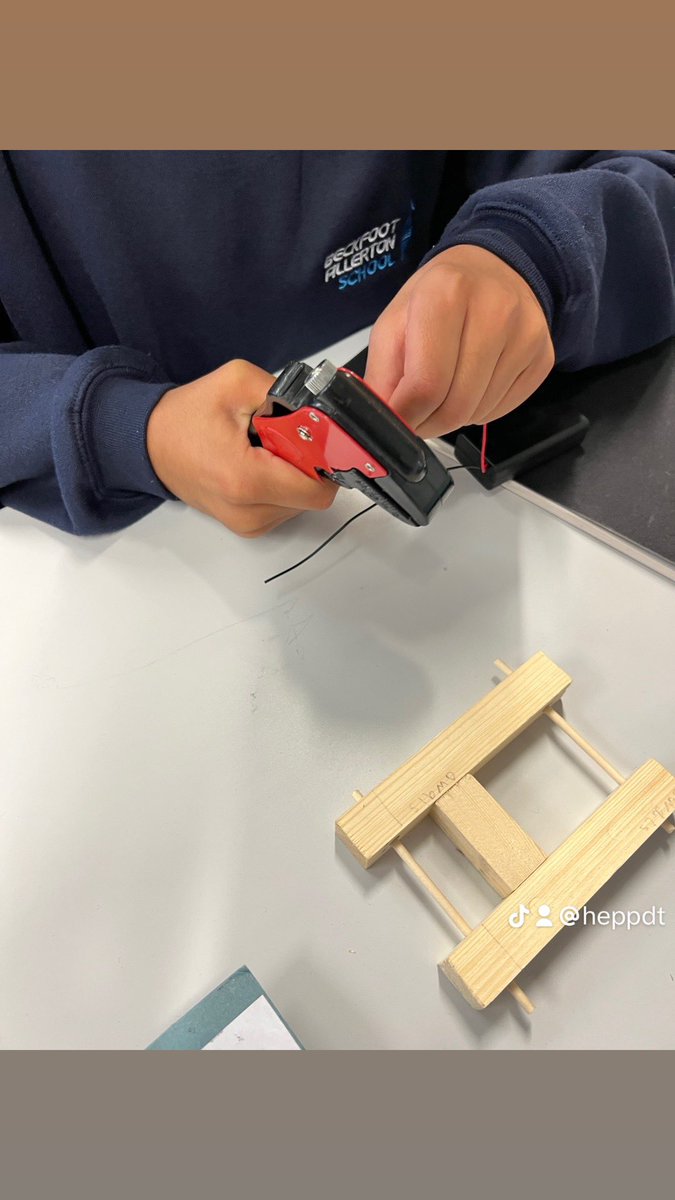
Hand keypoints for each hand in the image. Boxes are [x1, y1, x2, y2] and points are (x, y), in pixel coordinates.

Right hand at [147, 359, 336, 536]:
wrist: (150, 444)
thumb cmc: (186, 417)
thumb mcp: (237, 383)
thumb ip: (286, 395)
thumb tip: (320, 413)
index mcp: (247, 480)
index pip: (318, 488)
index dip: (324, 459)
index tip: (313, 437)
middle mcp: (249, 512)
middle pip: (313, 495)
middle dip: (308, 464)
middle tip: (282, 438)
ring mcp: (248, 524)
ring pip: (301, 503)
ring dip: (293, 475)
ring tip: (263, 450)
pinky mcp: (247, 527)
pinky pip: (285, 508)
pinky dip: (280, 485)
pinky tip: (258, 465)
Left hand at [365, 244, 554, 436]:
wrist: (492, 270)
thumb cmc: (436, 297)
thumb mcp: (394, 324)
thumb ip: (382, 376)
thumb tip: (385, 425)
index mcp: (447, 292)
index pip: (426, 385)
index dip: (407, 416)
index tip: (399, 419)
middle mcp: (495, 309)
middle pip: (455, 406)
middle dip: (429, 422)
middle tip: (419, 412)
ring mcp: (526, 334)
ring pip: (478, 412)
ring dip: (454, 414)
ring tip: (448, 385)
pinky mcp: (543, 357)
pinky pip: (502, 410)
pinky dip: (480, 409)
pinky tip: (474, 382)